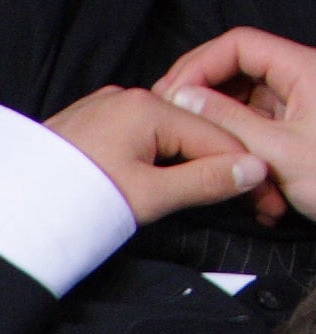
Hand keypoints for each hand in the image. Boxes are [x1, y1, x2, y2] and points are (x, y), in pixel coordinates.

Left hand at [43, 84, 267, 227]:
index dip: (237, 168)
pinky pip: (127, 141)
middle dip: (204, 166)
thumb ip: (202, 182)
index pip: (212, 135)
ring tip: (180, 199)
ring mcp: (100, 110)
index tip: (254, 195)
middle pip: (185, 133)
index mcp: (147, 107)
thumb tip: (250, 170)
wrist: (2, 215)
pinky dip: (141, 162)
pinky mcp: (80, 127)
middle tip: (220, 201)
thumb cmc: (68, 205)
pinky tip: (139, 186)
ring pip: (156, 138)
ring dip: (172, 166)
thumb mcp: (146, 197)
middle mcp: (124, 98)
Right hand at [162, 28, 315, 223]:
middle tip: (169, 115)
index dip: (201, 65)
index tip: (173, 97)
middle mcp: (300, 77)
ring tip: (187, 137)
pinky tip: (213, 151)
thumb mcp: (275, 152)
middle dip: (201, 87)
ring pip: (241, 92)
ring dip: (213, 114)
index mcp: (304, 69)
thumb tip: (185, 98)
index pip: (240, 44)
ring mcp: (297, 100)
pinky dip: (230, 132)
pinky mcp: (294, 123)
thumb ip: (227, 121)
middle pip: (238, 65)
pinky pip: (253, 117)